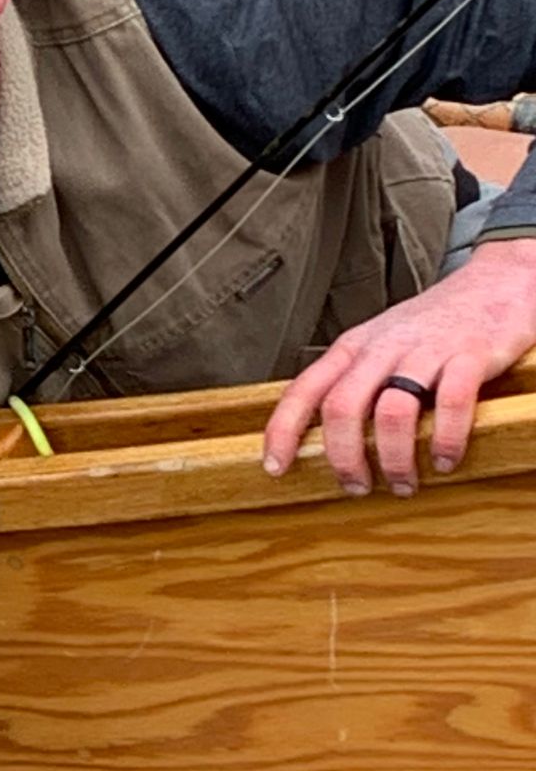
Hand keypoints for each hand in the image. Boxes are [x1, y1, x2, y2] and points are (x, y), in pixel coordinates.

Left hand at [263, 240, 535, 495]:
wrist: (496, 282)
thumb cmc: (432, 326)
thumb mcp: (378, 346)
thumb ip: (351, 383)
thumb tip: (319, 440)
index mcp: (353, 348)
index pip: (303, 390)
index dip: (283, 432)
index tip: (275, 468)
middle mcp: (382, 347)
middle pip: (342, 407)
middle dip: (343, 457)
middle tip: (356, 488)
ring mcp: (426, 349)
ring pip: (392, 411)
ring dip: (394, 459)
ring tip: (404, 484)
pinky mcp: (470, 354)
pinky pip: (452, 402)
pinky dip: (446, 440)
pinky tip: (445, 461)